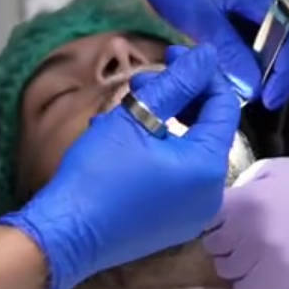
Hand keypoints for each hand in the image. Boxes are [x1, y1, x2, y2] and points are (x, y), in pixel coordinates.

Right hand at [0, 44, 241, 288]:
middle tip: (143, 80)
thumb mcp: (136, 118)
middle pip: (205, 129)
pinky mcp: (170, 224)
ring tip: (125, 107)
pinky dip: (156, 150)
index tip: (171, 53)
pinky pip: (173, 176)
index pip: (223, 106)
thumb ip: (177, 84)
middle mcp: (210, 194)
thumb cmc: (100, 173)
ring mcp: (191, 214)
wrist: (66, 235)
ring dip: (162, 121)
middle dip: (178, 97)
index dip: (201, 74)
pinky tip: (123, 139)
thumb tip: (206, 56)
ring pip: (186, 151)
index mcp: (208, 167)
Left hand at [94, 0, 288, 107]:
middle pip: (287, 31)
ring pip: (273, 23)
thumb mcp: (199, 20)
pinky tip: (236, 54)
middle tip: (254, 95)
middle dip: (272, 67)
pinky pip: (260, 10)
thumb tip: (252, 89)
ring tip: (244, 80)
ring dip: (260, 52)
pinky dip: (251, 34)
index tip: (268, 102)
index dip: (283, 75)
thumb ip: (231, 55)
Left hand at [203, 158, 288, 288]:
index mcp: (247, 201)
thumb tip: (216, 206)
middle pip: (213, 247)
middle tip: (238, 236)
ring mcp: (269, 263)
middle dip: (222, 240)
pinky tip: (262, 270)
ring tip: (251, 253)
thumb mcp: (272, 169)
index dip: (211, 217)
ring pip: (226, 272)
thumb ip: (240, 186)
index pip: (204, 219)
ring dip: (234, 263)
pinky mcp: (285, 285)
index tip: (222, 218)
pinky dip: (248, 283)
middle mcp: (253, 234)